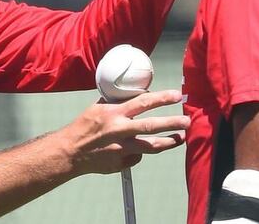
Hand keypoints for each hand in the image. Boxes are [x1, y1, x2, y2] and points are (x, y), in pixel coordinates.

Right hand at [58, 89, 189, 175]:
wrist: (70, 152)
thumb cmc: (83, 127)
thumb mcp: (98, 108)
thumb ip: (117, 104)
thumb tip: (134, 96)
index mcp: (115, 114)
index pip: (144, 102)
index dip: (162, 98)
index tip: (176, 95)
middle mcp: (120, 131)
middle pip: (153, 126)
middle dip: (173, 123)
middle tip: (187, 121)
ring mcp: (122, 149)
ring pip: (152, 147)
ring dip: (168, 142)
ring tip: (180, 138)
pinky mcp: (121, 163)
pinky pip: (136, 157)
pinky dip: (138, 153)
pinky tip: (138, 150)